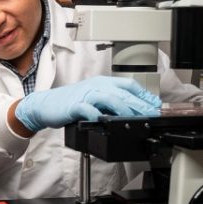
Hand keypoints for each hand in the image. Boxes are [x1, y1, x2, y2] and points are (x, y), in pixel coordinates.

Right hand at [14, 76, 159, 133]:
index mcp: (102, 82)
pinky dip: (97, 115)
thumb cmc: (71, 103)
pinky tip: (104, 121)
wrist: (45, 105)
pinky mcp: (74, 106)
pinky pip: (88, 109)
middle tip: (152, 114)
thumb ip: (110, 102)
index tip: (157, 105)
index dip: (144, 94)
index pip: (129, 85)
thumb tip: (132, 111)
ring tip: (133, 119)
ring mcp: (85, 95)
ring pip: (109, 98)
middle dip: (140, 104)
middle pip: (123, 93)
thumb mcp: (93, 98)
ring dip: (124, 109)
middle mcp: (96, 86)